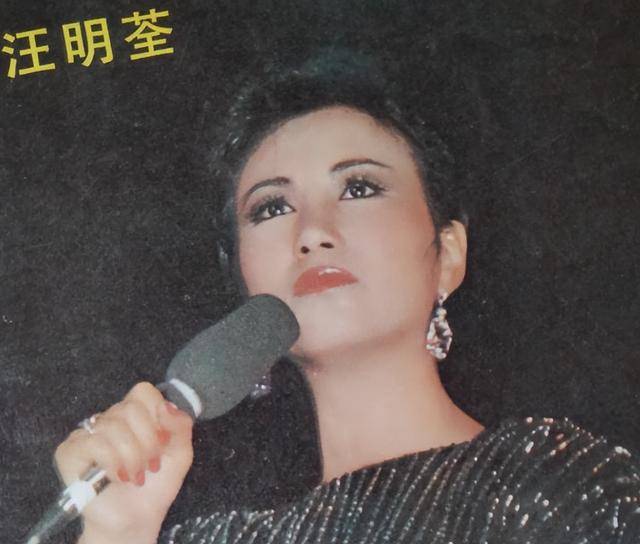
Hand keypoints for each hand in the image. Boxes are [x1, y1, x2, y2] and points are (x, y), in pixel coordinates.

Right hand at [54, 382, 193, 542]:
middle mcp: (110, 418)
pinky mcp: (70, 452)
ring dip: (132, 457)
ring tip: (136, 476)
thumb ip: (181, 425)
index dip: (156, 415)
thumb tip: (165, 406)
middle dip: (147, 442)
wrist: (137, 518)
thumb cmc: (157, 484)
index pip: (143, 391)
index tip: (163, 441)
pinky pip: (93, 443)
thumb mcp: (181, 452)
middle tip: (151, 465)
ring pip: (112, 426)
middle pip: (130, 409)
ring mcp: (88, 433)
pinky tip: (117, 476)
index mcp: (136, 413)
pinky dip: (111, 462)